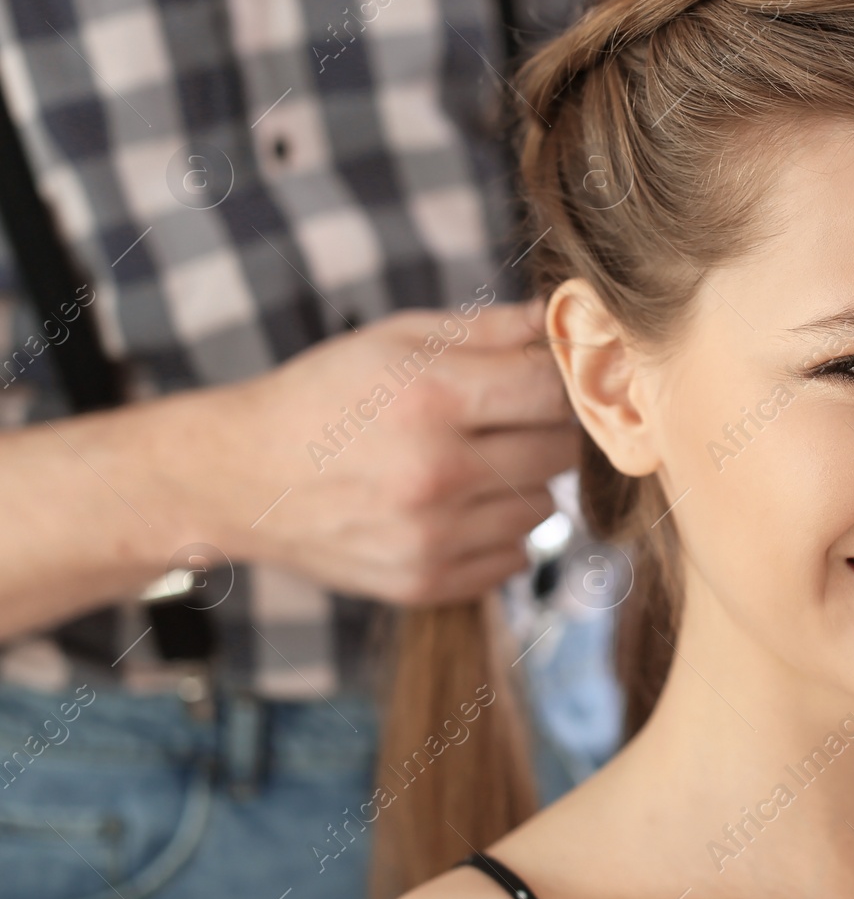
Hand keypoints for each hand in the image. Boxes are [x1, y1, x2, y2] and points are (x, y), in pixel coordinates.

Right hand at [186, 298, 579, 604]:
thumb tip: (565, 315)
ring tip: (473, 463)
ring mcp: (430, 537)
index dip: (558, 378)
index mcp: (429, 398)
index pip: (551, 390)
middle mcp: (435, 473)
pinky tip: (457, 506)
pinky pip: (516, 559)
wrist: (242, 477)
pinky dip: (500, 533)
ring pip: (544, 509)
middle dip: (547, 428)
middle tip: (510, 418)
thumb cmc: (327, 394)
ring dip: (523, 483)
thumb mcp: (398, 339)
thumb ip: (490, 329)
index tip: (542, 377)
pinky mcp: (425, 583)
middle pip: (559, 451)